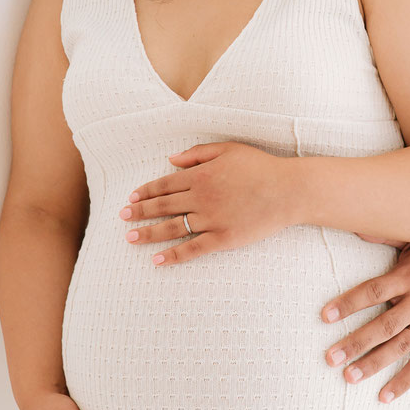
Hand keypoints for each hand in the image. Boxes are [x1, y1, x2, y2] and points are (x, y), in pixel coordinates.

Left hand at [121, 142, 298, 265]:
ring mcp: (211, 219)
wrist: (288, 190)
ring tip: (130, 238)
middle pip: (162, 206)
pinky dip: (173, 256)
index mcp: (201, 175)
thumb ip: (198, 153)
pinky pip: (193, 249)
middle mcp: (201, 197)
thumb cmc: (261, 166)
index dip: (145, 192)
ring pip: (172, 228)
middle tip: (122, 218)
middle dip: (139, 212)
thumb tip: (171, 159)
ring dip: (148, 233)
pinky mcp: (223, 239)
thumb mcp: (229, 149)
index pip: (164, 184)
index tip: (131, 198)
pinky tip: (157, 261)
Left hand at [321, 235, 409, 401]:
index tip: (325, 316)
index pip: (373, 291)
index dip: (348, 303)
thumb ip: (386, 236)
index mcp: (409, 275)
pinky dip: (403, 381)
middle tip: (330, 357)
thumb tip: (356, 226)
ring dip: (372, 363)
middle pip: (382, 325)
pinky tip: (384, 396)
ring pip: (399, 347)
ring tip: (349, 377)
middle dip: (354, 343)